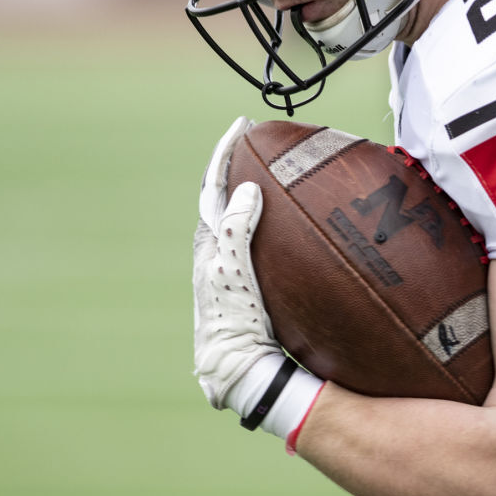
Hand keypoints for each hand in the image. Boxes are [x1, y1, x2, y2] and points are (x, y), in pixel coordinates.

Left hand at [193, 119, 305, 425]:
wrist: (238, 368)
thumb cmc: (233, 323)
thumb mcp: (232, 272)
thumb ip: (236, 230)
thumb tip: (244, 189)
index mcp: (208, 245)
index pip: (212, 187)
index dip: (224, 154)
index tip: (241, 126)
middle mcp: (215, 253)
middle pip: (222, 197)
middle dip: (236, 166)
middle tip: (255, 140)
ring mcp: (230, 269)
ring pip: (237, 217)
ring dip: (249, 189)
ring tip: (269, 167)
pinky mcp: (246, 284)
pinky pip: (254, 238)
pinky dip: (265, 218)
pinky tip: (287, 219)